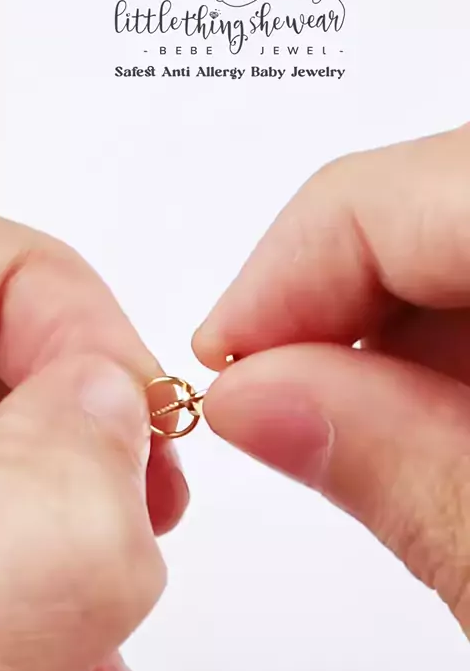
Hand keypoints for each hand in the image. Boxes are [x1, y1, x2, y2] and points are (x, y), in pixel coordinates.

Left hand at [0, 216, 188, 670]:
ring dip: (82, 559)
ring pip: (0, 476)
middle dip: (106, 458)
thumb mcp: (2, 567)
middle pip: (12, 370)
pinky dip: (31, 611)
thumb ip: (81, 470)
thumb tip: (114, 412)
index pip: (6, 264)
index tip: (152, 436)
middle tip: (151, 521)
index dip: (99, 340)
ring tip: (120, 655)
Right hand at [193, 122, 469, 635]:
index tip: (223, 358)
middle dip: (334, 307)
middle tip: (278, 406)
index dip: (288, 271)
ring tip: (362, 435)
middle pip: (433, 204)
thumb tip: (260, 398)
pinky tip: (435, 425)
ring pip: (458, 243)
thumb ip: (400, 474)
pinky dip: (445, 353)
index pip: (405, 196)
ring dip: (391, 339)